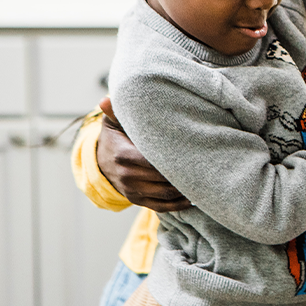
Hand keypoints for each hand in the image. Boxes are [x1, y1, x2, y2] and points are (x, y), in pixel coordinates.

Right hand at [97, 97, 191, 211]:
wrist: (101, 161)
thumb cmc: (115, 137)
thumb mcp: (114, 123)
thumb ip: (116, 112)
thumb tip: (106, 99)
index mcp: (123, 155)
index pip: (154, 160)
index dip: (175, 158)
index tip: (194, 150)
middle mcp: (127, 176)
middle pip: (163, 178)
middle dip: (184, 172)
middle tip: (204, 163)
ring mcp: (132, 191)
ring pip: (165, 194)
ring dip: (185, 188)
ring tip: (202, 178)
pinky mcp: (138, 200)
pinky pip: (161, 206)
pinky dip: (178, 204)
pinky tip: (192, 196)